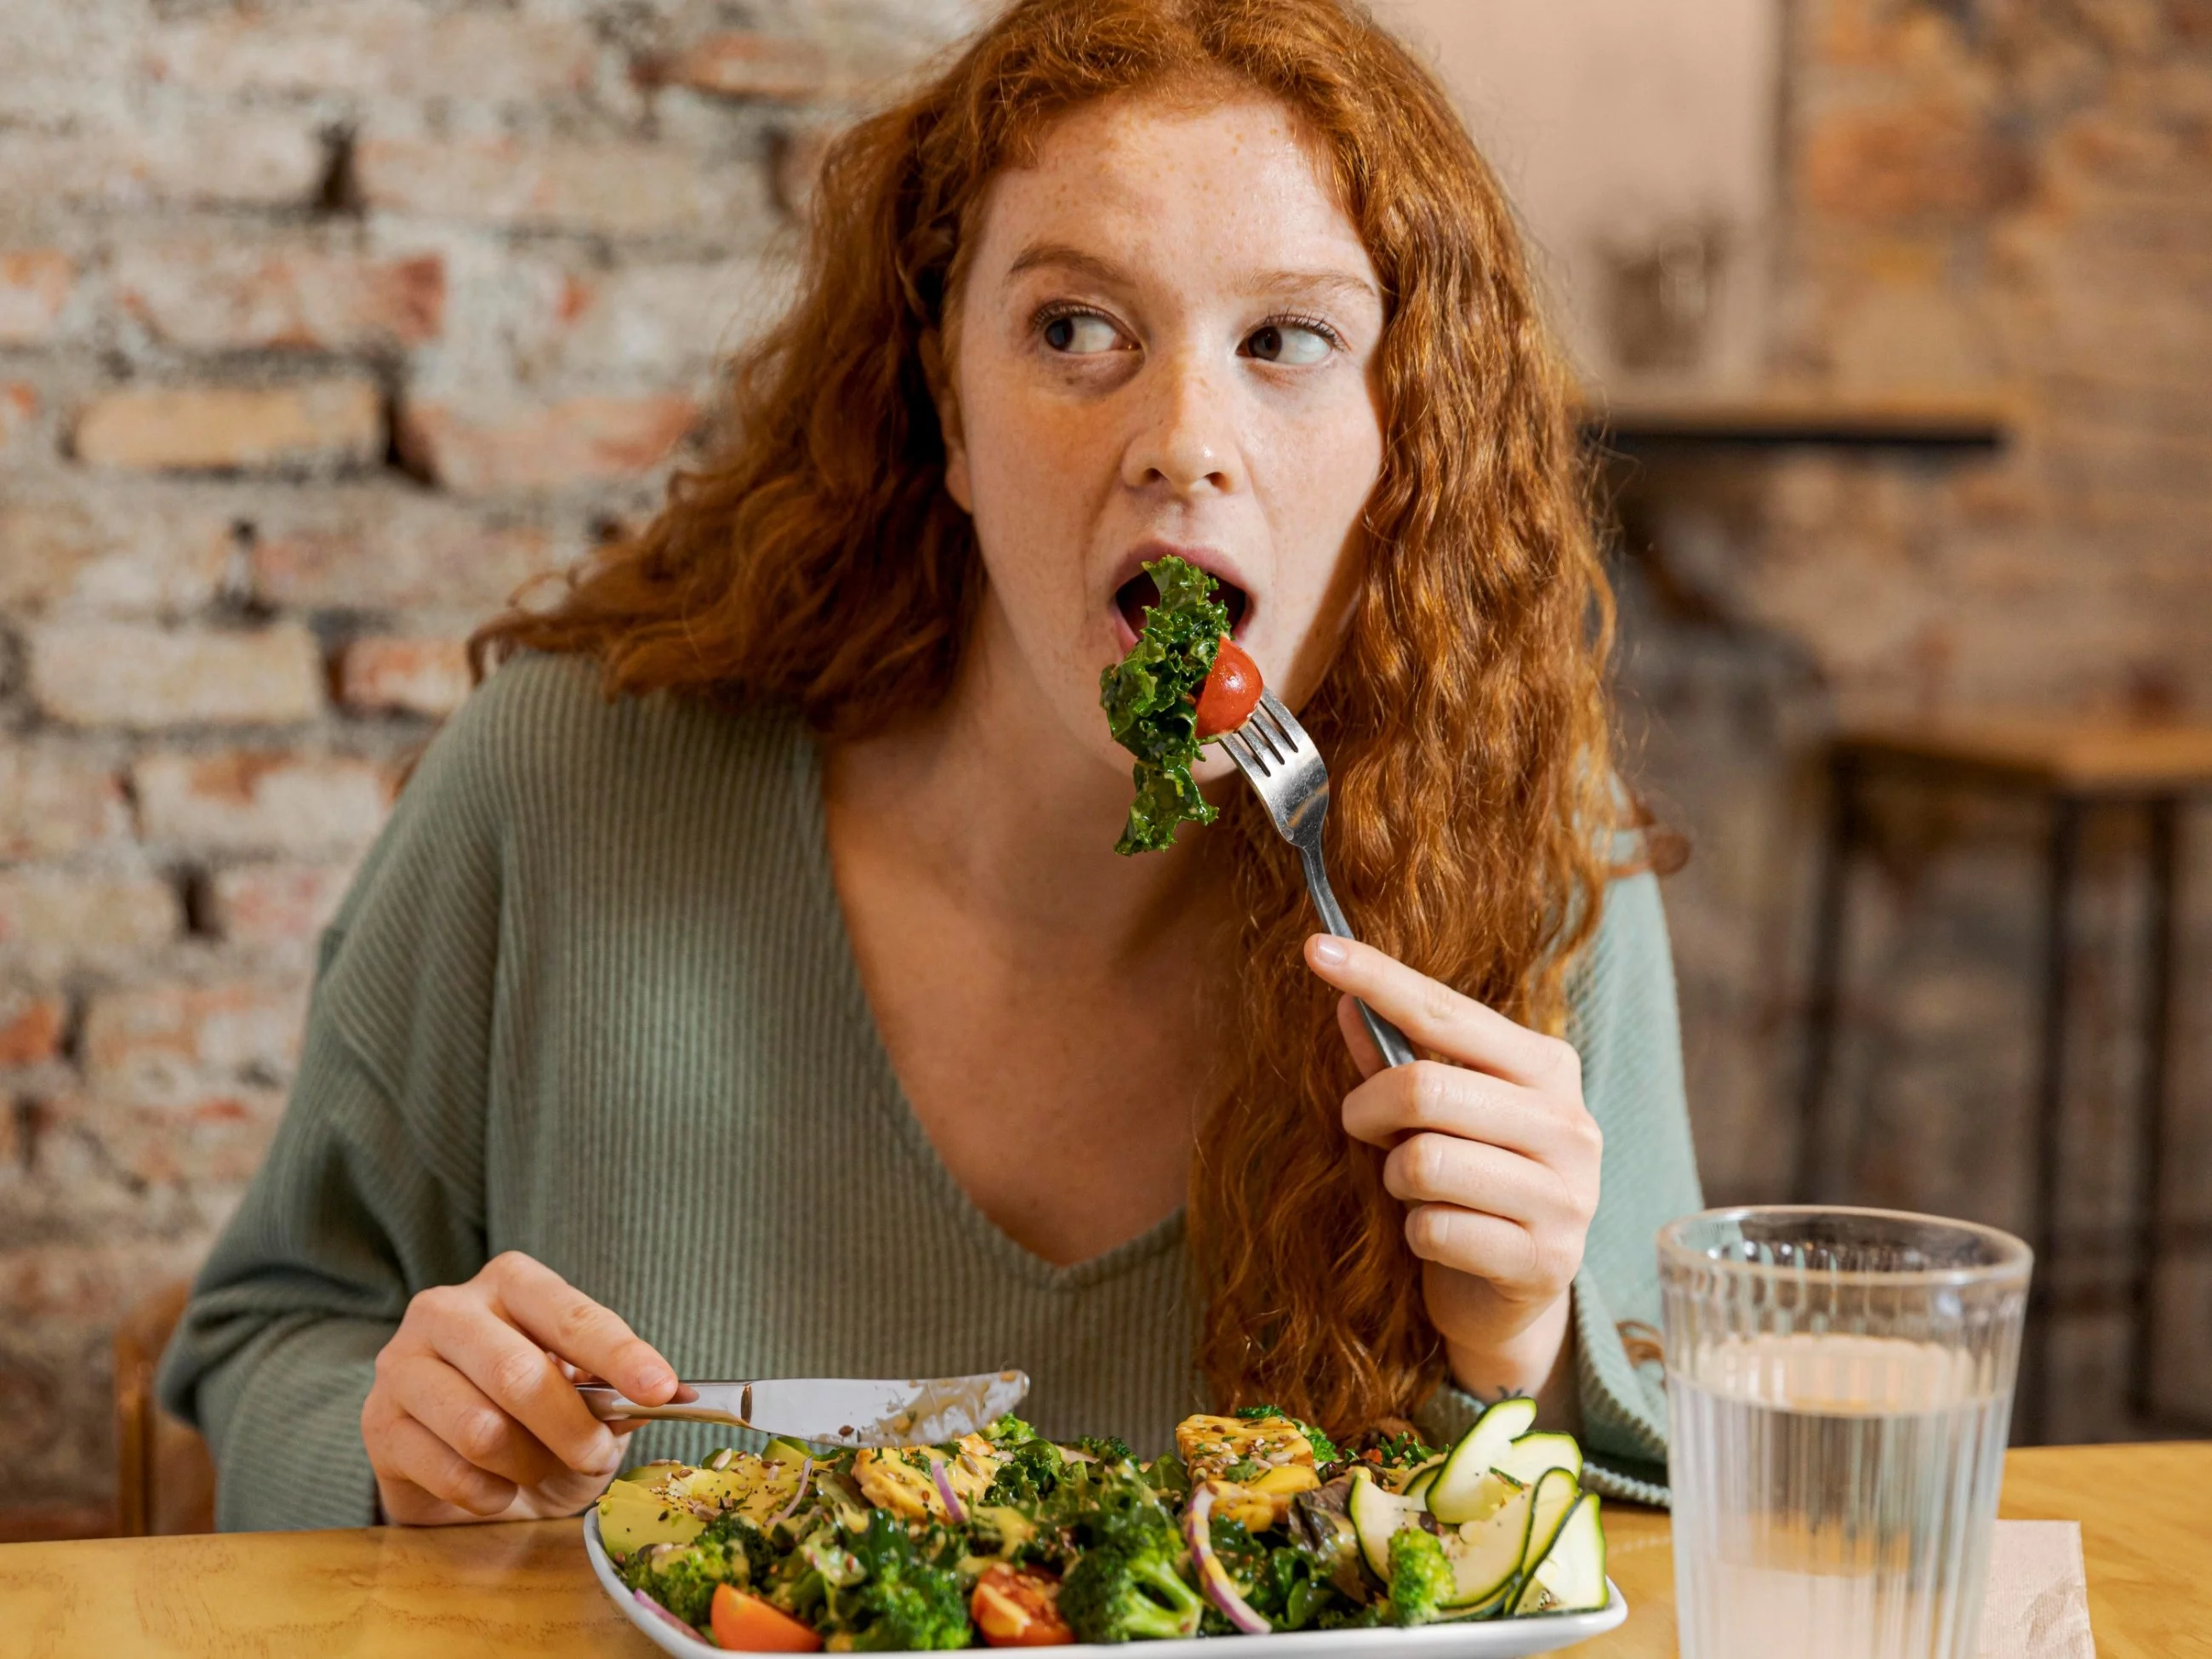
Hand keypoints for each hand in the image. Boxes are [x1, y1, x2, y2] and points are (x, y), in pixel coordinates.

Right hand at [362, 1251, 677, 1525]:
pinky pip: (451, 1474)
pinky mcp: (379, 1425)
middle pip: (517, 1374)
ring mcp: (403, 1365)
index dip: (619, 1354)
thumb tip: (663, 1394)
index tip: (661, 1389)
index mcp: (509, 1283)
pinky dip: (491, 1494)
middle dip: (571, 1427)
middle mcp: (447, 1310)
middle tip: (597, 1457)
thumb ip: (615, 1390)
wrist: (457, 1470)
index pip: (569, 1314)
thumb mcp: (583, 1395)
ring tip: (538, 1468)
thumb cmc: (534, 1419)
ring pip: (480, 1429)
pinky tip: (497, 1487)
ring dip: (527, 1465)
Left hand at [1303, 935, 1600, 1405]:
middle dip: (1367, 1109)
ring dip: (1394, 1179)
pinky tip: (1439, 1239)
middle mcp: (1570, 1123)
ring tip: (1413, 1190)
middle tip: (1363, 1129)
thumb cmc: (1466, 1186)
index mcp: (1548, 1067)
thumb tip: (1342, 1002)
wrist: (1510, 1297)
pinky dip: (1415, 1234)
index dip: (1376, 977)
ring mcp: (1568, 1194)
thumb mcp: (1431, 1116)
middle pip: (1423, 1086)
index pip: (1445, 1010)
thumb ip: (1393, 1059)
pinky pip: (1433, 1228)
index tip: (1313, 946)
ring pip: (1423, 1162)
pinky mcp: (1547, 1259)